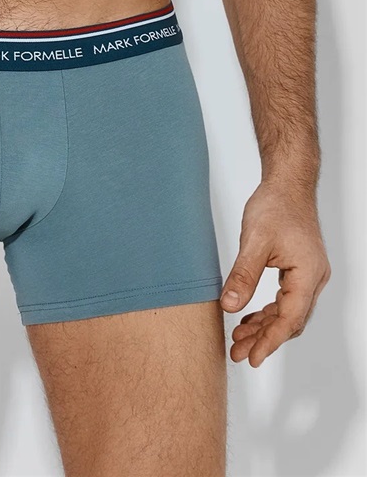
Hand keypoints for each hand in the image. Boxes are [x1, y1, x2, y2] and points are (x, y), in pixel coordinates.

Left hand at [220, 179, 330, 366]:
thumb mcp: (255, 241)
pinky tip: (248, 317)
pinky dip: (268, 311)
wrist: (287, 184)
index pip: (290, 318)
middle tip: (238, 353)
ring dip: (264, 326)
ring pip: (287, 311)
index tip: (252, 357)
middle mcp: (314, 279)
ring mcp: (308, 275)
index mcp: (308, 274)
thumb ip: (243, 275)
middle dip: (264, 338)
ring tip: (239, 339)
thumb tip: (229, 306)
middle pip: (290, 320)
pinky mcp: (299, 269)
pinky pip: (285, 299)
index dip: (270, 340)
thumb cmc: (276, 206)